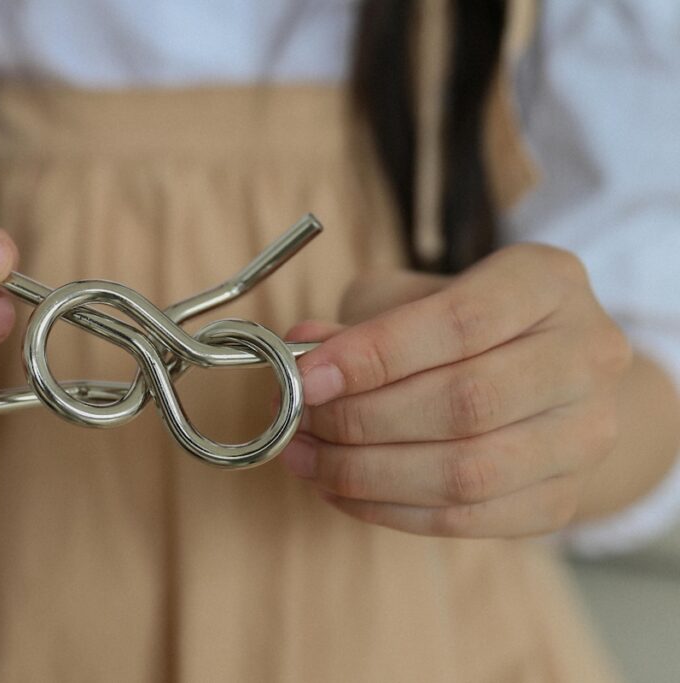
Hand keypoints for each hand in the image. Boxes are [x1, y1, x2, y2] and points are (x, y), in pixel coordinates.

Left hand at [280, 245, 631, 537]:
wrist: (548, 378)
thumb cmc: (461, 326)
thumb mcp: (410, 296)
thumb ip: (358, 321)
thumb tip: (299, 349)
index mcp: (547, 283)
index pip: (461, 323)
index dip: (375, 355)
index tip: (307, 377)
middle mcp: (585, 356)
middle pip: (466, 402)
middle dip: (361, 419)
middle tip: (296, 420)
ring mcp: (584, 435)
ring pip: (466, 472)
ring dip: (365, 472)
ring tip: (305, 457)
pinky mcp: (562, 499)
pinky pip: (465, 519)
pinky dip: (387, 510)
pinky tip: (338, 488)